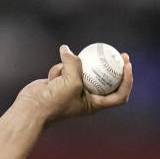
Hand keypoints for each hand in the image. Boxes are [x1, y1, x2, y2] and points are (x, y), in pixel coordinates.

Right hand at [14, 45, 133, 123]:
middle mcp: (88, 96)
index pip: (120, 94)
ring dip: (71, 67)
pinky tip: (51, 78)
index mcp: (96, 104)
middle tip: (115, 52)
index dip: (127, 80)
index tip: (127, 65)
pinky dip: (59, 69)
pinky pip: (66, 67)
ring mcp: (75, 88)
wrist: (32, 108)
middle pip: (106, 79)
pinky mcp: (63, 81)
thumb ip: (75, 64)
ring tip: (61, 76)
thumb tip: (67, 50)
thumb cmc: (55, 101)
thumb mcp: (71, 82)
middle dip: (112, 66)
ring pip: (81, 68)